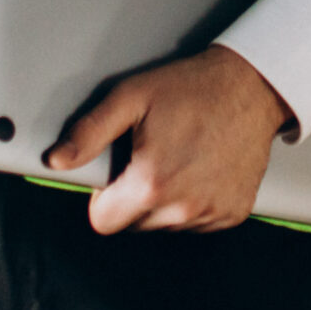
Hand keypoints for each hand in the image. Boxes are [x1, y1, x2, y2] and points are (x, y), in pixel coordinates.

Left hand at [48, 44, 292, 233]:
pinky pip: (198, 221)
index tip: (118, 171)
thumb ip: (89, 131)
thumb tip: (56, 159)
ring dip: (166, 200)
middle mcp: (182, 207)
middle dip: (135, 196)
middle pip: (134, 224)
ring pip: (166, 224)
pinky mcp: (232, 213)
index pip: (103, 221)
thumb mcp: (132, 96)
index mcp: (152, 183)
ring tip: (180, 156)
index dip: (104, 196)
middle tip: (152, 154)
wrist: (253, 85)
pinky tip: (201, 166)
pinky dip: (194, 200)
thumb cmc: (193, 87)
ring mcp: (211, 213)